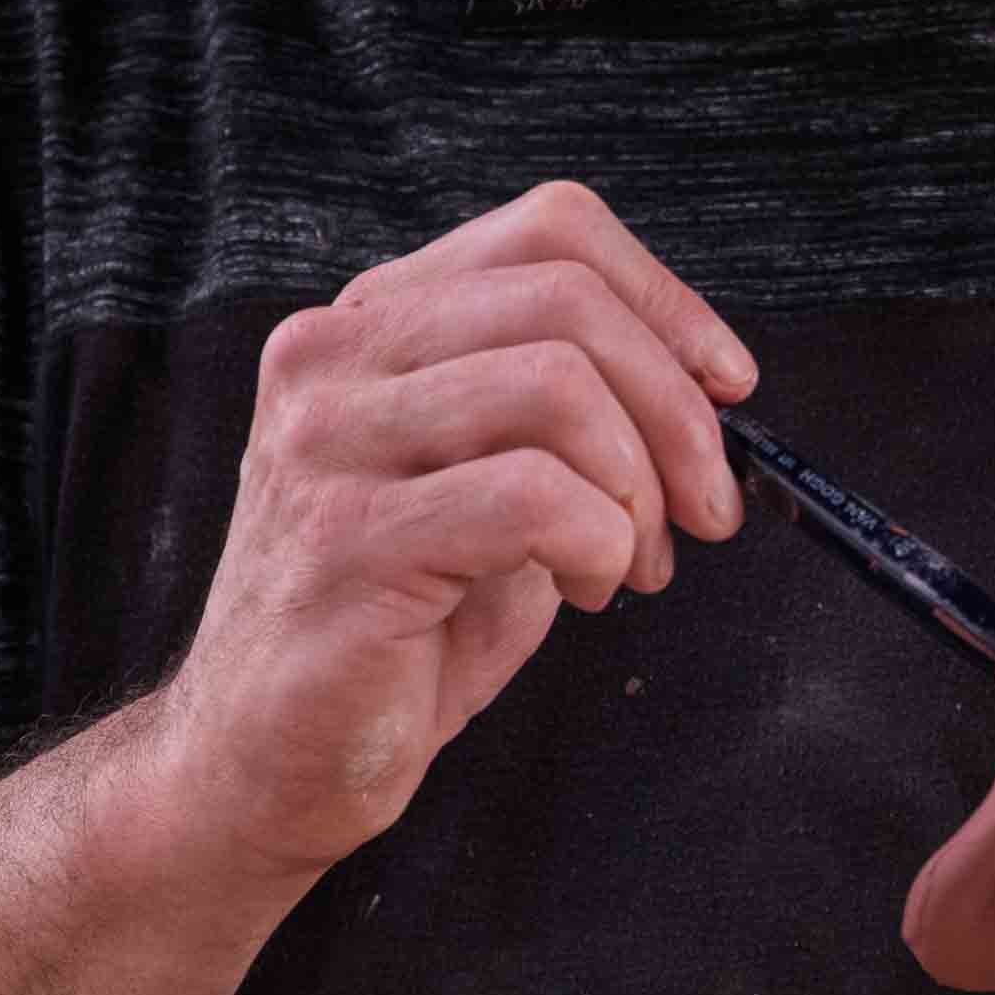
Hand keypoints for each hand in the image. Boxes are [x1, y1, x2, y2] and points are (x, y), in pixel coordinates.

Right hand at [156, 182, 757, 880]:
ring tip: (629, 562)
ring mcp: (325, 440)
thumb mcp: (491, 483)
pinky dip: (599, 542)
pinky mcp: (343, 539)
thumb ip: (567, 410)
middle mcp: (332, 355)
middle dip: (676, 409)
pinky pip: (532, 496)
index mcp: (372, 320)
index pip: (549, 230)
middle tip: (705, 509)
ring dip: (638, 485)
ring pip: (555, 384)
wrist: (264, 764)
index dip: (665, 298)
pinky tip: (585, 590)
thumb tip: (711, 385)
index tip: (730, 385)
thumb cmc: (398, 627)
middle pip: (565, 300)